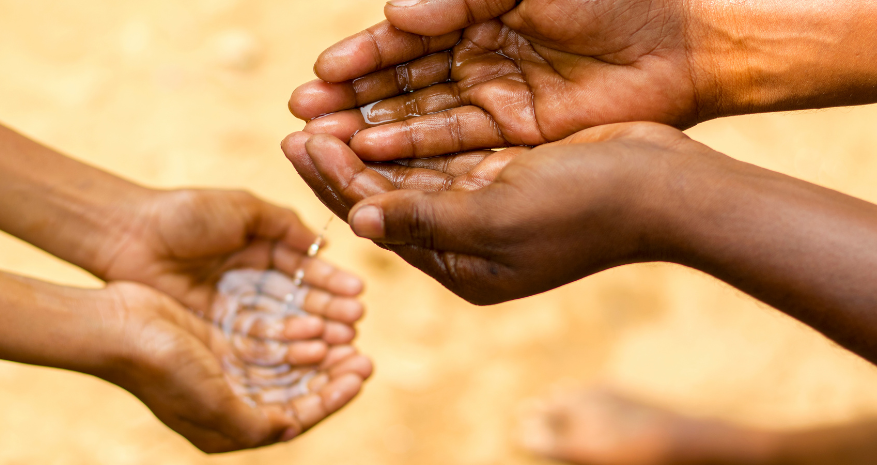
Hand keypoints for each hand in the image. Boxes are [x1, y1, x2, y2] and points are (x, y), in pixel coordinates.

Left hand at [92, 189, 364, 340]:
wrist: (130, 235)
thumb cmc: (186, 214)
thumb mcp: (242, 208)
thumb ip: (284, 225)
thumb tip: (323, 246)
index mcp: (260, 250)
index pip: (304, 270)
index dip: (331, 282)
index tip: (358, 294)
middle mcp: (250, 282)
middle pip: (298, 301)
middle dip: (329, 311)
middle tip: (357, 322)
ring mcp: (234, 309)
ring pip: (281, 324)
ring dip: (313, 331)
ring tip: (342, 339)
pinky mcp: (215, 332)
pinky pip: (255, 342)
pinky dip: (283, 347)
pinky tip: (309, 351)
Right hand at [100, 281, 372, 452]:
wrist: (113, 327)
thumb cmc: (160, 368)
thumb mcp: (212, 403)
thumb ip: (254, 424)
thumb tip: (293, 429)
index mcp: (228, 428)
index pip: (295, 418)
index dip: (332, 398)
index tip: (361, 373)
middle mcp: (229, 403)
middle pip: (295, 393)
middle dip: (331, 376)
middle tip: (363, 355)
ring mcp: (224, 372)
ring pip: (285, 367)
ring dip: (316, 354)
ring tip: (347, 336)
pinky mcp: (219, 342)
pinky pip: (268, 342)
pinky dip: (292, 336)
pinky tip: (313, 322)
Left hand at [283, 122, 718, 303]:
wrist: (663, 187)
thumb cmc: (583, 208)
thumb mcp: (495, 218)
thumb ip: (423, 218)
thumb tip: (355, 218)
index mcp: (461, 266)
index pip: (381, 221)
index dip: (336, 182)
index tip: (298, 143)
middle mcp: (467, 242)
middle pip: (390, 198)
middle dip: (343, 163)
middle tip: (297, 125)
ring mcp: (488, 208)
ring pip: (413, 174)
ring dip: (370, 145)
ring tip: (325, 115)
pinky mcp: (507, 175)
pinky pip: (446, 154)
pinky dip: (412, 135)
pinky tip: (381, 111)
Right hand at [290, 0, 711, 160]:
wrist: (682, 44)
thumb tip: (396, 12)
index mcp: (475, 15)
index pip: (404, 40)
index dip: (362, 57)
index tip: (318, 73)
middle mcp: (477, 59)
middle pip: (401, 82)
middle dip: (351, 97)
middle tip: (300, 113)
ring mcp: (495, 100)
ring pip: (420, 116)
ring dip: (371, 128)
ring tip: (323, 141)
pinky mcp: (516, 136)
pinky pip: (456, 143)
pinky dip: (415, 148)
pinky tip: (374, 153)